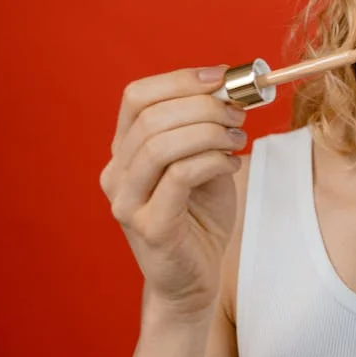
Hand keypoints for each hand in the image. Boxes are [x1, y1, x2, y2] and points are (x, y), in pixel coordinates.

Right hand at [98, 65, 247, 320]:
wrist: (194, 279)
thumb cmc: (200, 217)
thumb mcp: (204, 161)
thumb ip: (207, 128)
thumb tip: (231, 89)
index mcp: (124, 151)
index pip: (136, 97)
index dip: (180, 80)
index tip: (222, 77)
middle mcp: (116, 174)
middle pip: (151, 117)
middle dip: (203, 106)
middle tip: (239, 113)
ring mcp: (127, 202)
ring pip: (160, 145)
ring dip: (208, 132)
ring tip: (238, 138)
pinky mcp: (149, 227)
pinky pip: (180, 176)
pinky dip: (212, 161)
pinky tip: (232, 165)